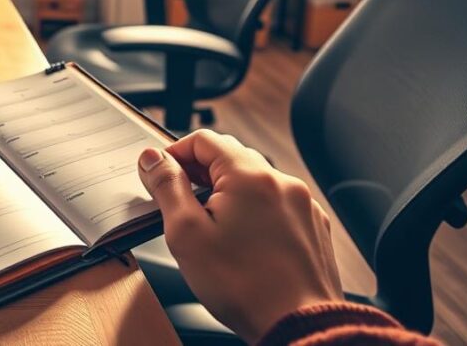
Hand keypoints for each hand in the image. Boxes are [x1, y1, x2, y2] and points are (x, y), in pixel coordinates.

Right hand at [137, 130, 341, 342]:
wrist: (299, 327)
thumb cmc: (244, 286)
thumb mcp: (187, 233)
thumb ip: (167, 187)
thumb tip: (154, 159)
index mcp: (249, 175)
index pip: (203, 139)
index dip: (174, 153)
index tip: (159, 174)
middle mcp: (281, 182)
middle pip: (230, 157)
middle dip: (199, 173)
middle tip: (179, 201)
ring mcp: (301, 203)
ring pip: (254, 181)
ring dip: (227, 193)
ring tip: (210, 228)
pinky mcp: (312, 226)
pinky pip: (276, 204)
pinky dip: (254, 212)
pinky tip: (242, 242)